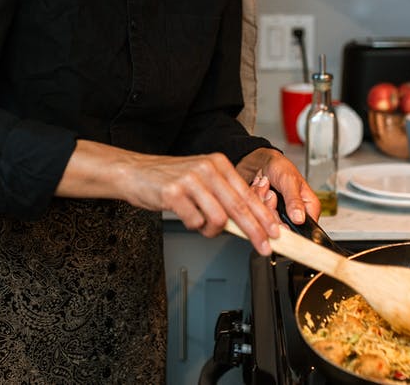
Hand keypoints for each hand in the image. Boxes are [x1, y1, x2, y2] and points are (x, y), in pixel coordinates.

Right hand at [110, 149, 280, 254]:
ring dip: (212, 230)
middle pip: (239, 207)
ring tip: (201, 225)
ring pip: (218, 217)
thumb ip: (223, 198)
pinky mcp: (174, 192)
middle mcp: (207, 168)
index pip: (248, 195)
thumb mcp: (201, 181)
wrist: (134, 172)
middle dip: (255, 231)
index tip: (275, 234)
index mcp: (218, 164)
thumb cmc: (169, 179)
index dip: (264, 217)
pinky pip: (194, 221)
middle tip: (264, 246)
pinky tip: (185, 217)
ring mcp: (190, 179)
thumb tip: (248, 224)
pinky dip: (193, 226)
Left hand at [235, 148, 319, 223]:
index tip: (280, 221)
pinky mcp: (265, 213)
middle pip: (282, 227)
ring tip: (265, 186)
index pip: (304, 229)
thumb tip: (299, 218)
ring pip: (267, 222)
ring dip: (262, 201)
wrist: (259, 160)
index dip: (290, 227)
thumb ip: (294, 200)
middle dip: (271, 209)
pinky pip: (256, 215)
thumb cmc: (279, 166)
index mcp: (307, 207)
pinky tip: (259, 188)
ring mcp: (278, 214)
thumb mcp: (289, 180)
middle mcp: (294, 213)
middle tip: (271, 193)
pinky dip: (255, 199)